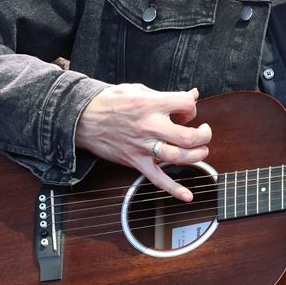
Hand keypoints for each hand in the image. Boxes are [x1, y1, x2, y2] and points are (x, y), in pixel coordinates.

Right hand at [76, 84, 211, 200]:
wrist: (82, 118)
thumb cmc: (110, 102)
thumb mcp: (138, 89)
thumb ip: (167, 94)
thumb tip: (194, 94)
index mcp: (151, 105)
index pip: (186, 105)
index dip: (192, 107)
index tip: (187, 111)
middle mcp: (149, 127)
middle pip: (188, 136)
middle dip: (203, 135)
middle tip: (203, 132)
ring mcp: (143, 147)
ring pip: (178, 157)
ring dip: (197, 156)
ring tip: (200, 150)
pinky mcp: (135, 162)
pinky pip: (157, 179)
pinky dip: (174, 189)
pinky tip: (188, 195)